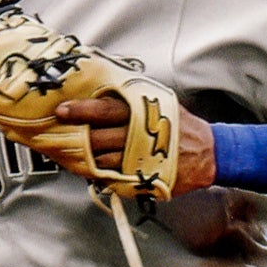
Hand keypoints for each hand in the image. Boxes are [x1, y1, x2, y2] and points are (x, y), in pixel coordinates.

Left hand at [53, 97, 216, 193]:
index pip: (106, 109)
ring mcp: (140, 159)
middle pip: (99, 137)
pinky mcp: (141, 178)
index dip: (81, 110)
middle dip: (77, 137)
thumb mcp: (161, 103)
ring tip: (70, 152)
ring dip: (84, 157)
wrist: (209, 154)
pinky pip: (112, 177)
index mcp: (142, 113)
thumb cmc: (181, 125)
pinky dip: (99, 173)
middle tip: (58, 134)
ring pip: (102, 160)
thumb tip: (104, 87)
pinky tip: (91, 168)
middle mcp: (139, 136)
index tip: (62, 109)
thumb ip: (134, 98)